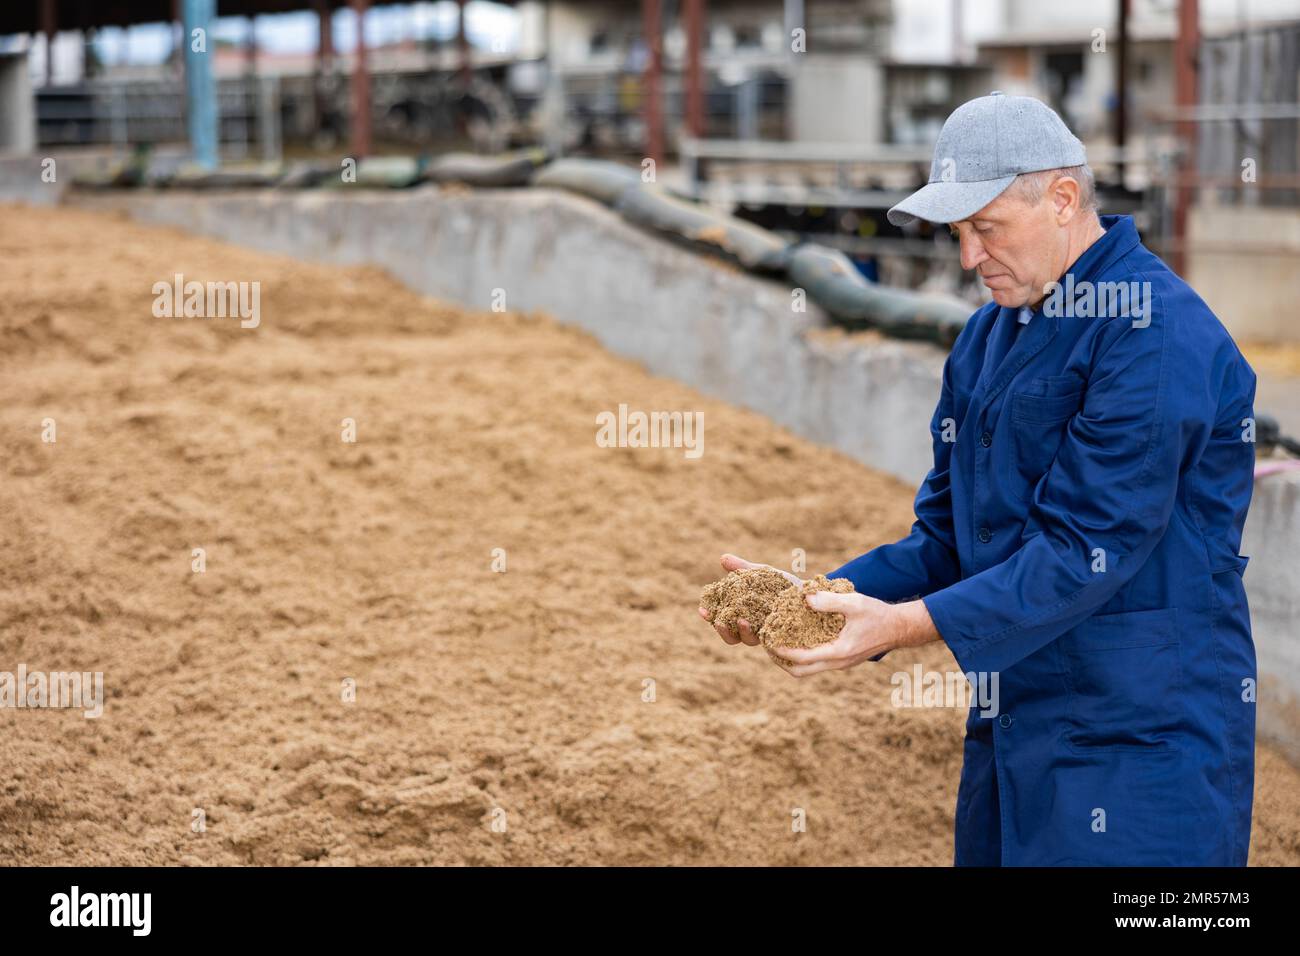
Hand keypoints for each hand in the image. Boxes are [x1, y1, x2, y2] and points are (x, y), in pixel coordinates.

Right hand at [698, 553, 803, 647]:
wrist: (811, 593)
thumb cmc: (782, 585)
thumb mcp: (762, 574)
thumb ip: (743, 569)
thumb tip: (723, 558)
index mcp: (741, 615)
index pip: (721, 619)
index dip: (710, 617)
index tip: (703, 610)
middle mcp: (751, 629)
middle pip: (731, 637)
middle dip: (723, 630)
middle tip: (721, 621)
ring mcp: (766, 636)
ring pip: (749, 641)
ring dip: (743, 633)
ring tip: (744, 620)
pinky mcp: (782, 640)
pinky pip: (772, 641)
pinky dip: (767, 635)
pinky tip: (767, 625)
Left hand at [769, 592, 938, 676]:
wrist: (899, 628)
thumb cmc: (877, 614)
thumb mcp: (854, 603)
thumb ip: (830, 601)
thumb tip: (806, 598)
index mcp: (839, 652)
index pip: (802, 659)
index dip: (782, 652)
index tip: (768, 642)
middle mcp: (838, 663)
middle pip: (801, 672)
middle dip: (781, 662)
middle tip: (767, 648)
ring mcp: (840, 664)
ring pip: (808, 670)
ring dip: (791, 661)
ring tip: (777, 644)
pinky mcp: (842, 660)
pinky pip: (817, 664)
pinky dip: (803, 657)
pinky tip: (797, 640)